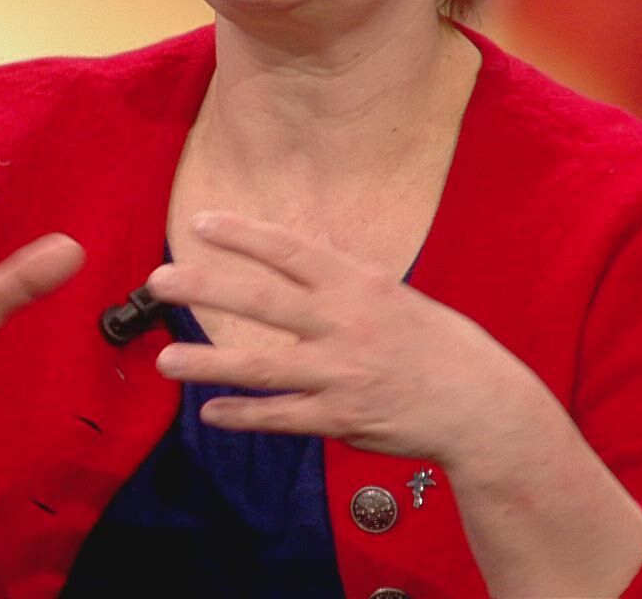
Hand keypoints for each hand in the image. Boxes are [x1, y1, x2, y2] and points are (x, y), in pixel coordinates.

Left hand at [144, 211, 548, 466]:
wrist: (481, 406)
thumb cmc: (440, 346)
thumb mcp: (396, 295)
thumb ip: (347, 272)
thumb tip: (313, 239)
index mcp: (359, 285)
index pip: (292, 250)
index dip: (244, 235)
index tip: (202, 223)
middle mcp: (346, 324)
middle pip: (264, 302)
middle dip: (208, 289)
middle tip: (160, 281)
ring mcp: (341, 374)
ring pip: (262, 367)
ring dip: (209, 364)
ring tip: (165, 361)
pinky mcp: (341, 418)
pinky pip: (281, 417)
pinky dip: (244, 415)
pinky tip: (211, 412)